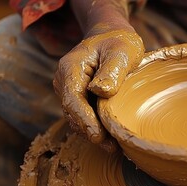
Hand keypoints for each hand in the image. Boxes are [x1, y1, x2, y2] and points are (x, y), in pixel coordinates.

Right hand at [53, 28, 144, 148]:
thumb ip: (111, 70)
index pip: (73, 98)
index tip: (97, 136)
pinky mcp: (81, 101)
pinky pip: (85, 118)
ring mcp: (72, 93)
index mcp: (71, 69)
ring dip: (94, 134)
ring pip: (78, 119)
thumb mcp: (120, 51)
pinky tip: (113, 141)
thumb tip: (100, 91)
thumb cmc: (118, 42)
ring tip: (115, 147)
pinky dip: (97, 129)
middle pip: (74, 113)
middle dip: (91, 132)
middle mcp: (66, 83)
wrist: (113, 37)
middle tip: (112, 147)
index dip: (84, 119)